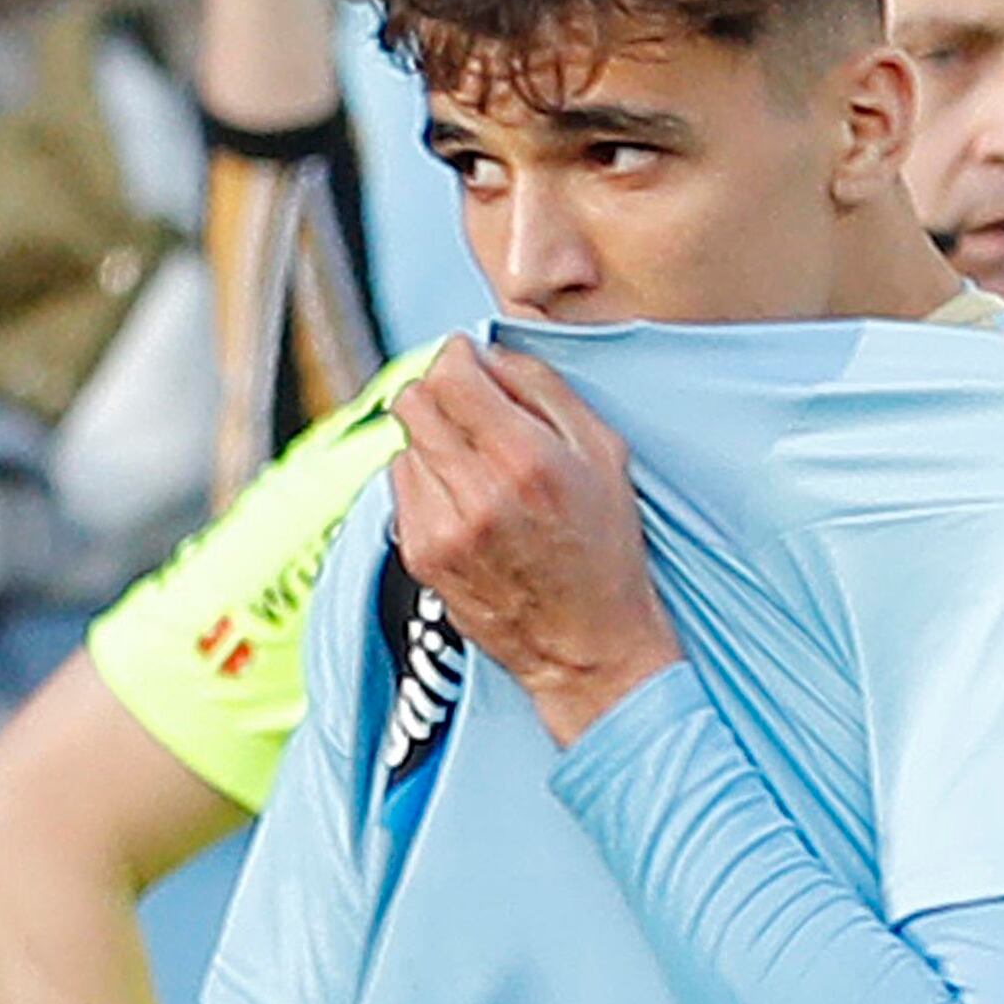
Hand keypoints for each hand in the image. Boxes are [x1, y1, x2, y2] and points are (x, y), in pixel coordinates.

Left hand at [389, 339, 680, 748]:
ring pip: (403, 443)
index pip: (449, 372)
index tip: (472, 368)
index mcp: (526, 459)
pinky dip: (424, 483)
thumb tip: (485, 355)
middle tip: (470, 413)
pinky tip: (464, 504)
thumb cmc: (605, 549)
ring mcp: (442, 530)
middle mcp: (477, 494)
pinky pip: (399, 488)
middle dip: (439, 394)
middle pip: (413, 401)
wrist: (588, 648)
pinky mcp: (422, 557)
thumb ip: (541, 389)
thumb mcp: (602, 452)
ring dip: (432, 442)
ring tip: (476, 471)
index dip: (457, 358)